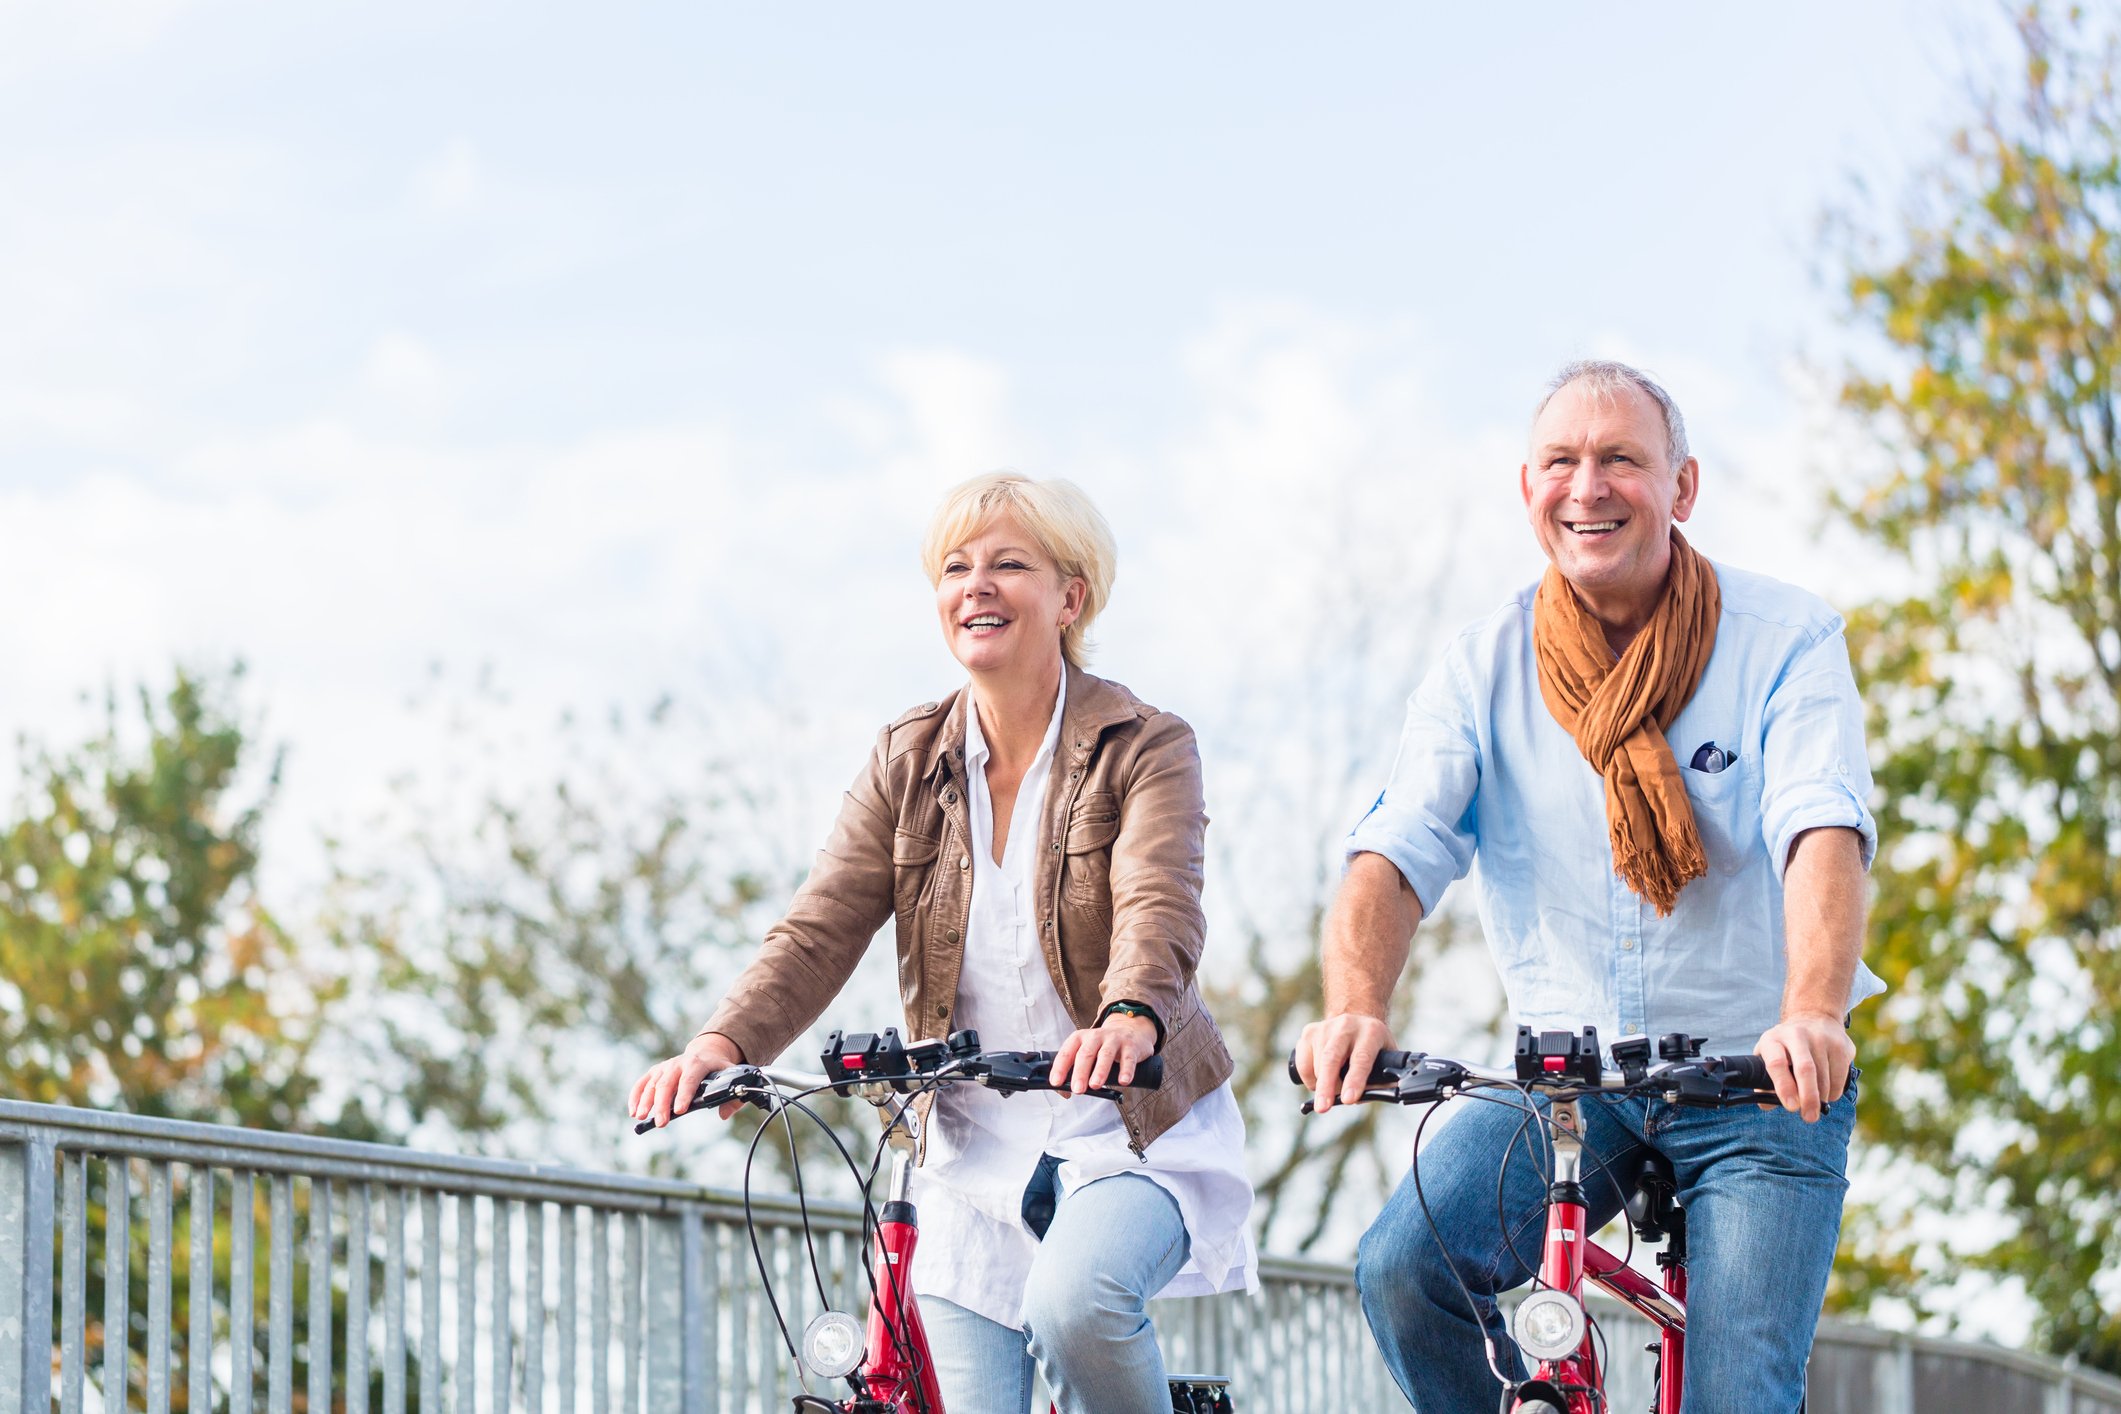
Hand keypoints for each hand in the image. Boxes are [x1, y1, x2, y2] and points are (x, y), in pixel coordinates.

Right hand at [628, 1032, 745, 1128]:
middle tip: (661, 1123)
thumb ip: (732, 1097)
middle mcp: (678, 1063)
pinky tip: (633, 1111)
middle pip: (667, 1083)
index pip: (689, 1079)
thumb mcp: (730, 1077)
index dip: (684, 1095)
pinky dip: (635, 1096)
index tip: (679, 1111)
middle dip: (662, 1104)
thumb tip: (724, 1115)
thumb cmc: (718, 1069)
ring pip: (652, 1084)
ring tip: (641, 1117)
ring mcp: (665, 1067)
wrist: (706, 1052)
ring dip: (645, 1101)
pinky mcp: (655, 1071)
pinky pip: (642, 1083)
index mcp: (697, 1063)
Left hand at [1049, 1014, 1157, 1095]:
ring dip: (1100, 1071)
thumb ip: (1075, 1071)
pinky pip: (1128, 1059)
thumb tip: (1064, 1092)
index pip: (1067, 1052)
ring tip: (1095, 1085)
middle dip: (1080, 1072)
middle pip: (1085, 1054)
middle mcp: (1095, 1037)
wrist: (1129, 1031)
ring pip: (1105, 1055)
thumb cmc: (1102, 1047)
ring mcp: (1114, 1040)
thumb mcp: (1087, 1053)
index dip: (1060, 1068)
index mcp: (1080, 1038)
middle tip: (1077, 1089)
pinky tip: (1123, 1081)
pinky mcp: (1130, 1046)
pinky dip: (1126, 1071)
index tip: (1056, 1083)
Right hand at [1294, 1012, 1396, 1113]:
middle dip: (1327, 1085)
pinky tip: (1319, 1082)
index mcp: (1371, 1031)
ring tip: (1333, 1092)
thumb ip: (1381, 1082)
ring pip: (1317, 1064)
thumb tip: (1362, 1099)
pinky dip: (1309, 1079)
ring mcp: (1325, 1027)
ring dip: (1323, 1086)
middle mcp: (1347, 1026)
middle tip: (1323, 1108)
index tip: (1349, 1100)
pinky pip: (1303, 1063)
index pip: (1361, 1058)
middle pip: (1332, 1058)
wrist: (1357, 1021)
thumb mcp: (1386, 1060)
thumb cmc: (1373, 1047)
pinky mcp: (1309, 1032)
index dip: (1355, 1080)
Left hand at [1754, 1012, 1852, 1122]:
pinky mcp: (1841, 1045)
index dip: (1783, 1087)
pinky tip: (1826, 1090)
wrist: (1814, 1019)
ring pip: (1825, 1078)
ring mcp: (1821, 1038)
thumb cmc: (1786, 1048)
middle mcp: (1797, 1035)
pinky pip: (1840, 1079)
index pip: (1776, 1064)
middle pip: (1805, 1070)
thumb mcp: (1768, 1057)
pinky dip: (1834, 1093)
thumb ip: (1764, 1083)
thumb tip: (1766, 1105)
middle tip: (1809, 1117)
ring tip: (1814, 1103)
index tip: (1791, 1107)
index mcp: (1773, 1039)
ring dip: (1821, 1098)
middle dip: (1808, 1098)